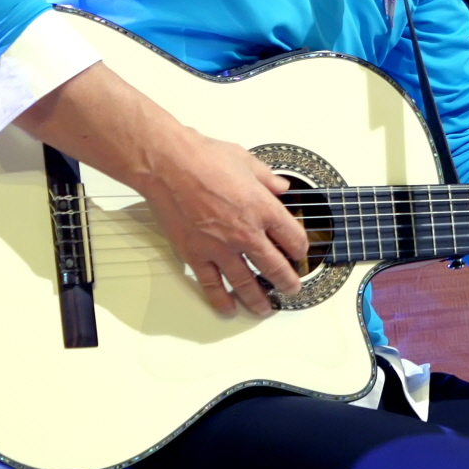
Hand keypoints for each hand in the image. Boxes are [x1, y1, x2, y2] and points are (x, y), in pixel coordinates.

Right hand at [137, 127, 309, 316]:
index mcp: (264, 209)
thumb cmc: (204, 159)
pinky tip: (227, 309)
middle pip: (275, 267)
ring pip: (246, 283)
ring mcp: (220, 248)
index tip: (300, 253)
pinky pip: (211, 285)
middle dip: (287, 282)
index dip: (300, 249)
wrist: (168, 165)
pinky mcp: (195, 255)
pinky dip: (220, 300)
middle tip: (292, 289)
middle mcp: (246, 233)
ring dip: (258, 300)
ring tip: (265, 309)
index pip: (293, 238)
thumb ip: (268, 179)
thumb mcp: (248, 162)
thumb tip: (281, 186)